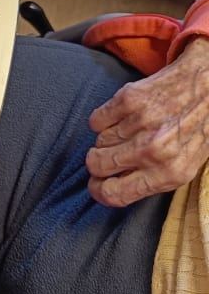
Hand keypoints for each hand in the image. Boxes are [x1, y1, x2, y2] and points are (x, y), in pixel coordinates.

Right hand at [86, 36, 208, 205]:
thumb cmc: (200, 127)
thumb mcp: (186, 165)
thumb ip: (153, 179)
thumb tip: (117, 185)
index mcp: (170, 173)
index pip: (115, 194)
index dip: (98, 190)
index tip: (95, 184)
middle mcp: (153, 151)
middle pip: (97, 164)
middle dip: (98, 161)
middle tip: (107, 155)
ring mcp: (140, 123)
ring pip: (99, 141)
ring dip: (107, 138)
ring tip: (128, 130)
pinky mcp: (129, 99)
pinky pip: (97, 120)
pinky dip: (104, 119)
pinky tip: (122, 116)